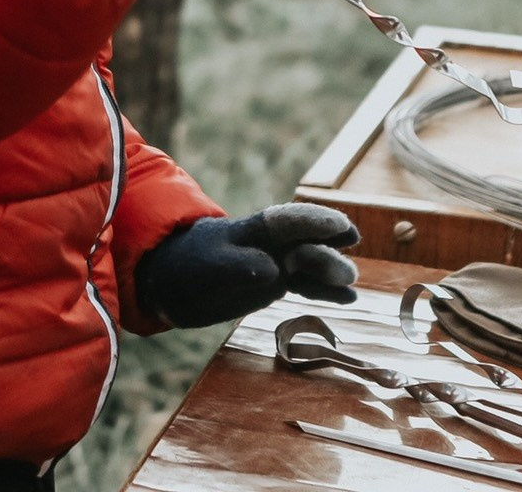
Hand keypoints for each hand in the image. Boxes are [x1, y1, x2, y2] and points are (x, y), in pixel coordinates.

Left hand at [135, 203, 359, 328]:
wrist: (170, 282)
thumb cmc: (188, 267)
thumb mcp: (210, 266)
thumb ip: (240, 266)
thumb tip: (275, 270)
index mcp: (252, 229)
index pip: (287, 220)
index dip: (314, 221)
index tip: (340, 226)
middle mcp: (269, 243)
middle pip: (304, 243)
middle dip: (327, 249)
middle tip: (349, 266)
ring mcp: (274, 263)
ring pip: (309, 264)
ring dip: (330, 272)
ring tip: (351, 284)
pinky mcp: (275, 283)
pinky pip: (305, 286)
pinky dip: (325, 292)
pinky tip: (348, 300)